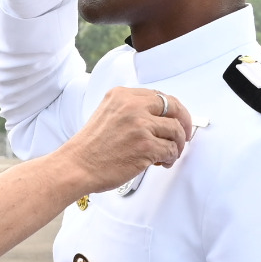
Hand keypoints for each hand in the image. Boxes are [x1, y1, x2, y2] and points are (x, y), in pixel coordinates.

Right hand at [57, 86, 190, 194]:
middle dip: (184, 122)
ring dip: (176, 145)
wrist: (75, 166)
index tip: (177, 119)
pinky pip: (170, 150)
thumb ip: (131, 111)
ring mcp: (140, 126)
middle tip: (184, 136)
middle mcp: (132, 106)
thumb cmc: (89, 148)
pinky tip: (161, 163)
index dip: (173, 109)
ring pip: (175, 131)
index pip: (159, 96)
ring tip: (167, 156)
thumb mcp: (107, 115)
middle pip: (173, 107)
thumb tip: (159, 119)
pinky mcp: (146, 146)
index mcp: (122, 95)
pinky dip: (170, 158)